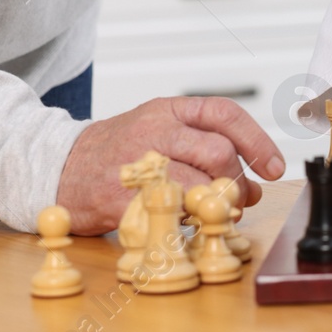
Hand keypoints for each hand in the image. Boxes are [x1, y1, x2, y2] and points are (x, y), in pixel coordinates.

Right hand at [57, 96, 285, 234]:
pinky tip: (183, 221)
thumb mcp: (160, 131)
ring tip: (212, 212)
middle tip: (241, 199)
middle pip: (218, 152)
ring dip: (216, 205)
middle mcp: (154, 130)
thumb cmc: (118, 152)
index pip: (226, 114)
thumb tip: (253, 184)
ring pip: (198, 184)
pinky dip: (186, 222)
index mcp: (168, 110)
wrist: (57, 167)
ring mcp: (137, 164)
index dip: (258, 141)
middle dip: (238, 181)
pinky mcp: (121, 199)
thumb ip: (205, 148)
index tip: (274, 166)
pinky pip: (170, 213)